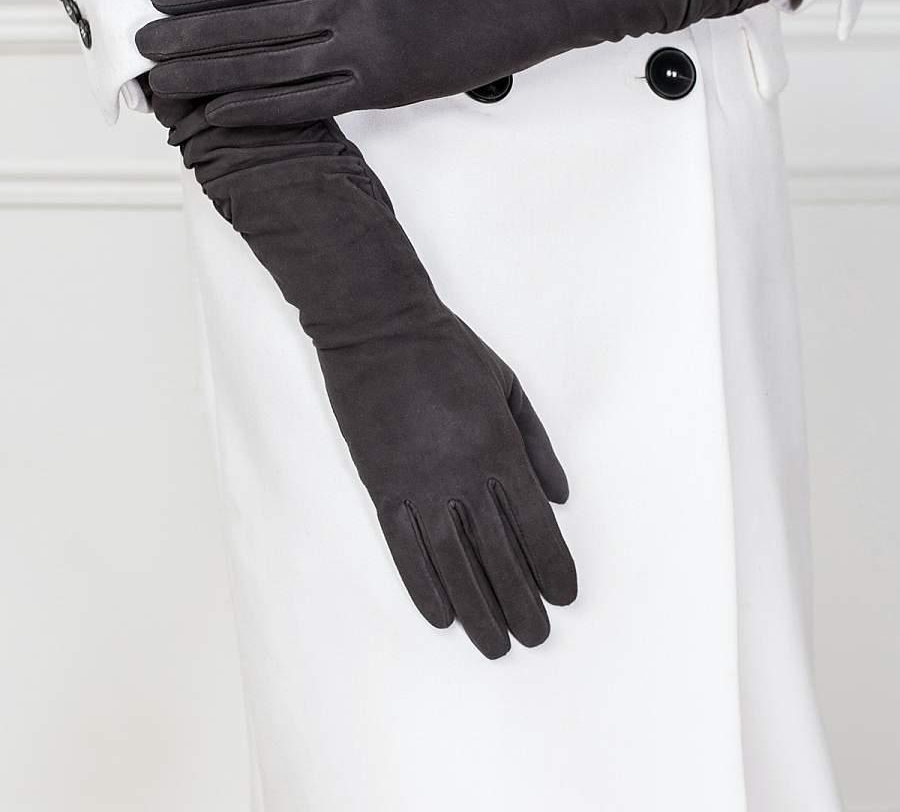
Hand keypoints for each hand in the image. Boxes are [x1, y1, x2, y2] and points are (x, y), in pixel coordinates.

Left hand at [136, 0, 826, 123]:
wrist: (507, 4)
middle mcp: (348, 1)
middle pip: (256, 20)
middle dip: (192, 32)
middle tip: (141, 43)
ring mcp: (365, 47)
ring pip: (274, 62)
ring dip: (213, 73)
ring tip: (165, 81)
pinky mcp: (381, 87)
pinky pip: (311, 101)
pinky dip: (263, 107)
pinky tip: (222, 111)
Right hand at [152, 99, 576, 657]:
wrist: (378, 329)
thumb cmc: (450, 352)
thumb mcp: (509, 386)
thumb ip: (537, 445)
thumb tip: (561, 499)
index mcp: (500, 447)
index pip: (534, 523)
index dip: (552, 566)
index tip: (563, 597)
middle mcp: (463, 475)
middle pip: (498, 555)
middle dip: (521, 602)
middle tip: (533, 637)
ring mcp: (419, 485)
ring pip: (454, 563)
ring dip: (477, 608)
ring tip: (494, 644)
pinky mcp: (381, 487)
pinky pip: (405, 549)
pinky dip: (423, 587)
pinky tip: (441, 614)